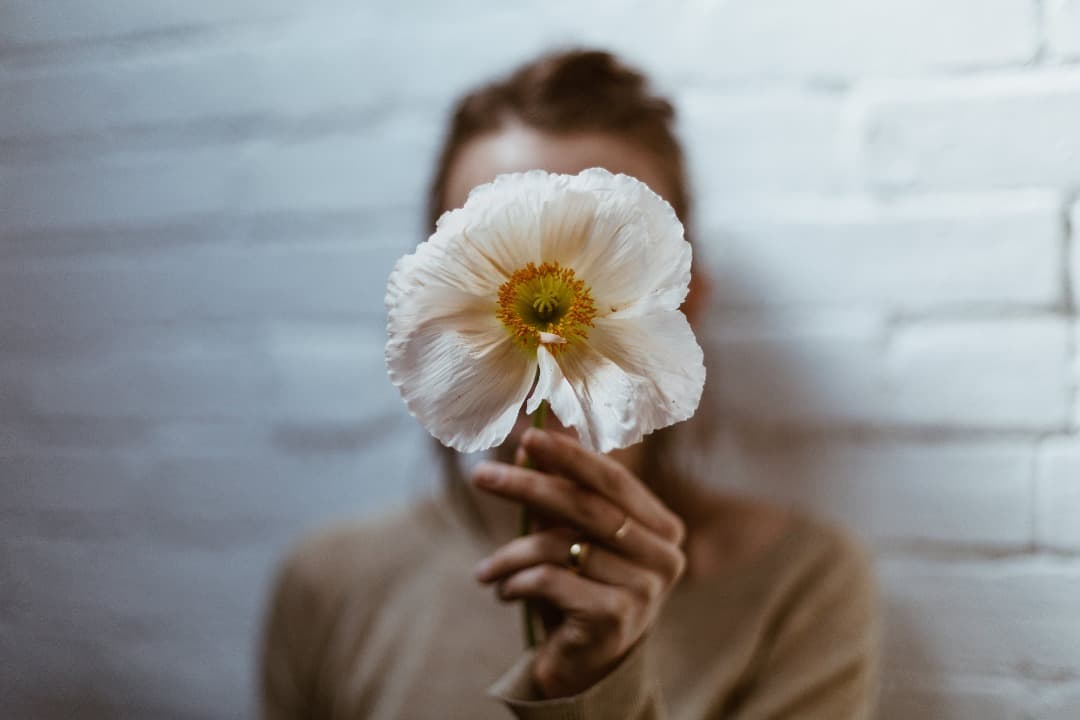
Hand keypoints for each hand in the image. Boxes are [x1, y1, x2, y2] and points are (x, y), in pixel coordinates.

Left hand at [470, 428, 685, 697]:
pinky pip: (551, 580)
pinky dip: (517, 582)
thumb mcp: (575, 538)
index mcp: (663, 527)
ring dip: (510, 554)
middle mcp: (665, 557)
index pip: (613, 480)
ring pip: (561, 546)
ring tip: (486, 570)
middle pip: (586, 507)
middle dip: (528, 487)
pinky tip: (504, 593)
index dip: (569, 456)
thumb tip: (528, 442)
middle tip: (482, 475)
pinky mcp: (616, 618)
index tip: (528, 438)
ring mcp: (645, 590)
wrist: (586, 668)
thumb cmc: (582, 590)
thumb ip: (561, 493)